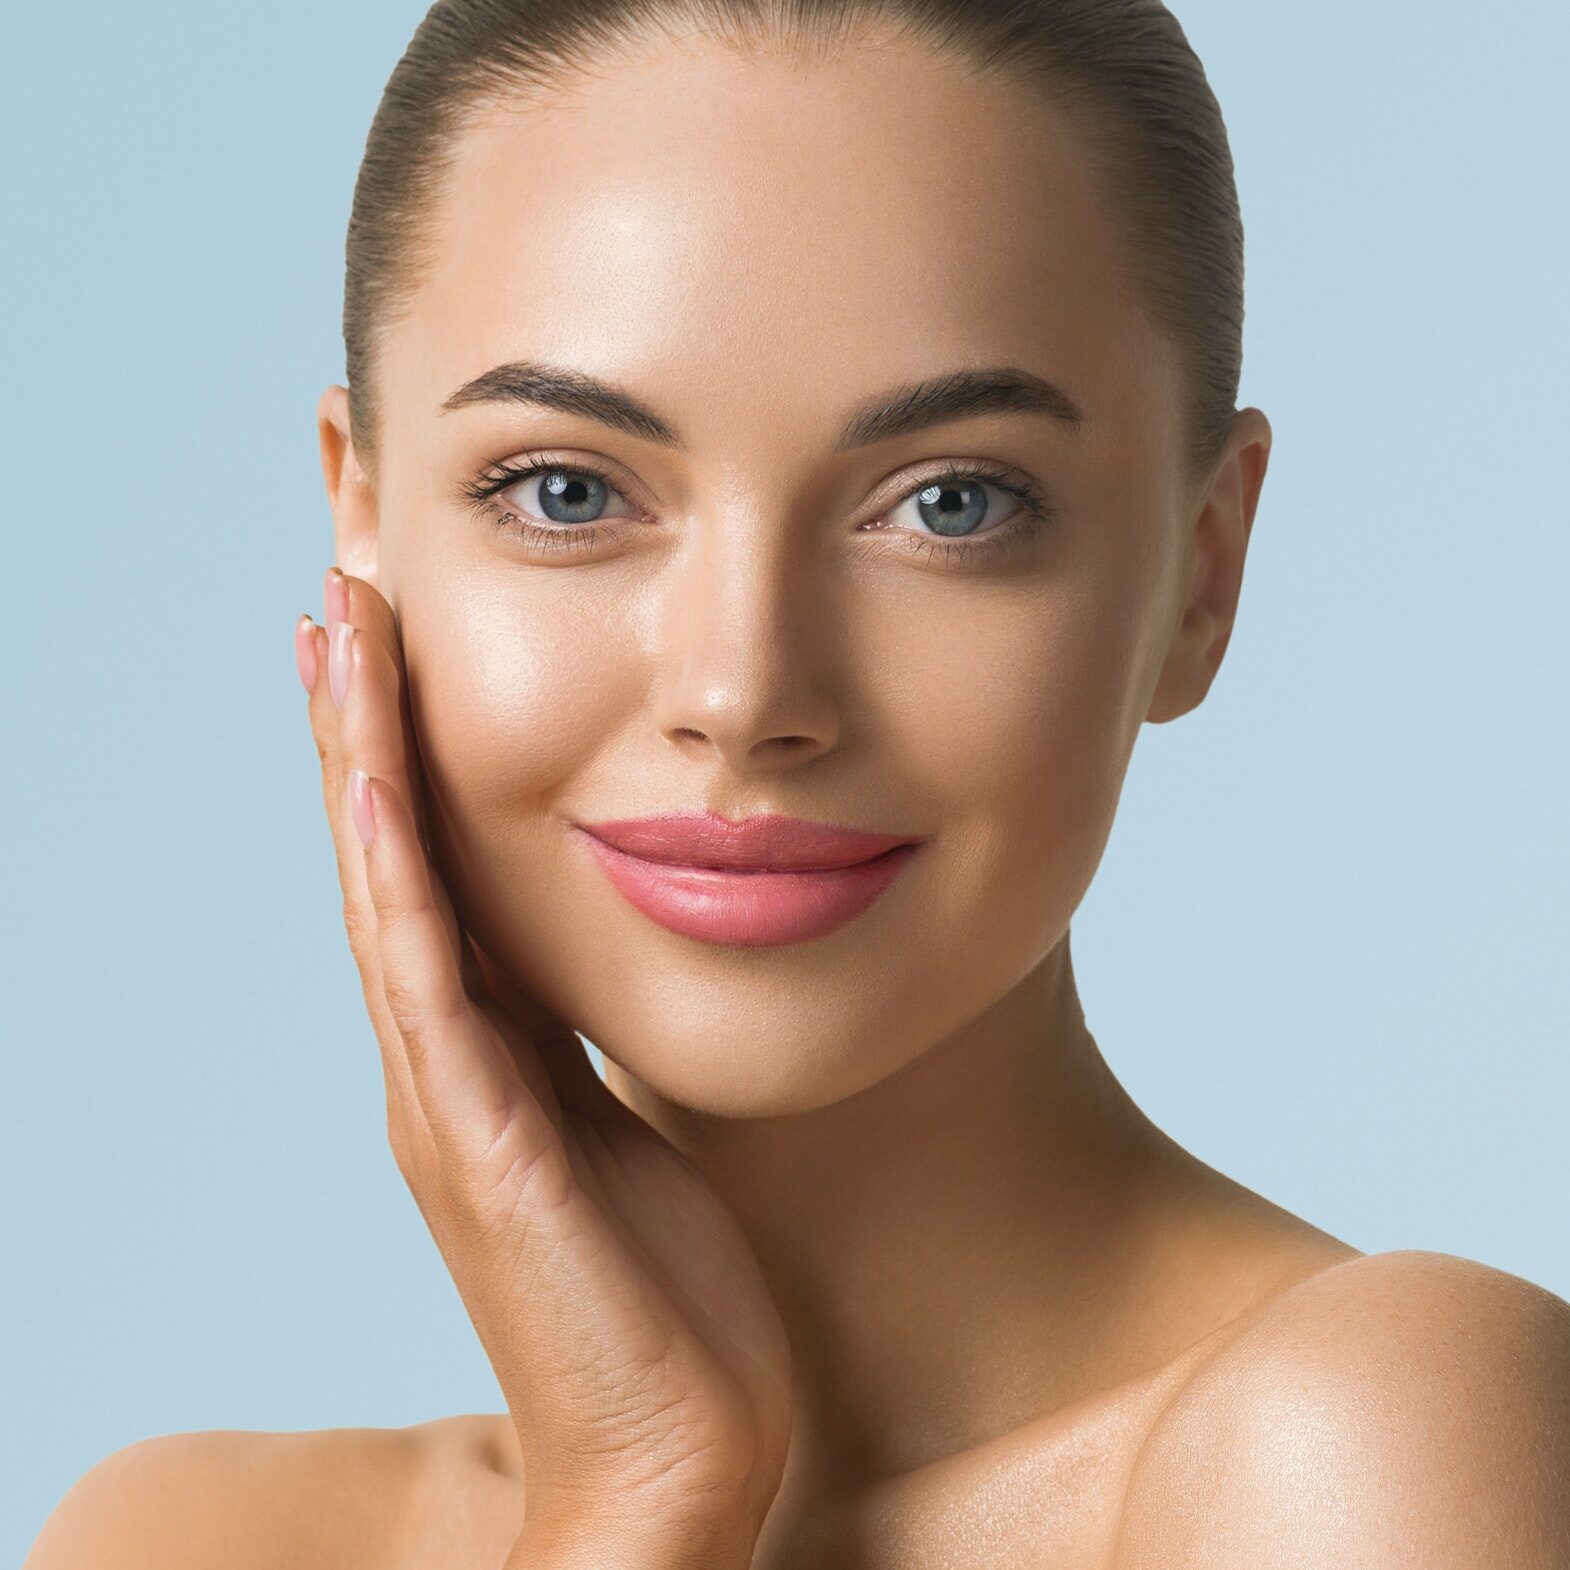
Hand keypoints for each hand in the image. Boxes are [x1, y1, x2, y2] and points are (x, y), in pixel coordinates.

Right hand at [295, 569, 791, 1556]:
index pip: (431, 866)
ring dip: (358, 763)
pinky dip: (398, 894)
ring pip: (388, 901)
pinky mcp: (488, 1154)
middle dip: (363, 717)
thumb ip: (584, 1051)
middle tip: (342, 582)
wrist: (676, 1455)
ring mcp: (451, 1106)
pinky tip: (378, 798)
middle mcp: (444, 1063)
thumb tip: (590, 969)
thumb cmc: (664, 1299)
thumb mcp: (625, 1131)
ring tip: (337, 634)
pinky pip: (433, 999)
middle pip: (387, 856)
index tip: (393, 630)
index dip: (403, 747)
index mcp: (486, 1051)